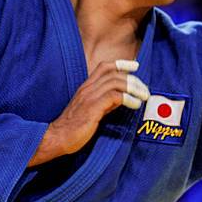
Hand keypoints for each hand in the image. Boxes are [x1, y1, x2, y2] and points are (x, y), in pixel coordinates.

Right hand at [28, 60, 148, 166]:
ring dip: (133, 88)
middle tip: (144, 90)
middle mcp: (87, 88)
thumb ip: (106, 101)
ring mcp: (89, 97)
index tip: (135, 66)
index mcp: (86, 87)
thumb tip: (123, 97)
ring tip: (143, 97)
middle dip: (133, 80)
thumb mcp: (92, 109)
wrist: (57, 138)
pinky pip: (114, 96)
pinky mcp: (92, 108)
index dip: (121, 64)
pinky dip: (127, 98)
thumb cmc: (75, 127)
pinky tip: (134, 105)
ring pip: (115, 82)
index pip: (104, 67)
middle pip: (114, 74)